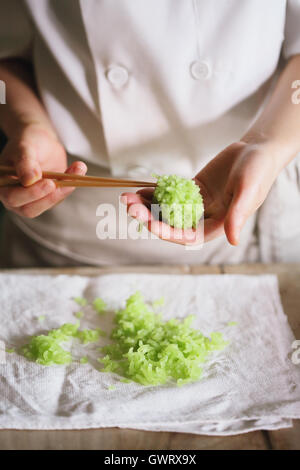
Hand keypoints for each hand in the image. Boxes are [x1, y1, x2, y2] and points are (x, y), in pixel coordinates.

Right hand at [0, 123, 86, 217]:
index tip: (48, 183)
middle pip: (30, 209)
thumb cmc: (27, 141)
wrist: (40, 140)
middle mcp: (15, 197)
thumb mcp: (25, 147)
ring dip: (64, 189)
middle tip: (62, 181)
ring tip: (77, 168)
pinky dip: (70, 184)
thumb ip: (25, 163)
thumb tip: (28, 180)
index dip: (30, 194)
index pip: (13, 198)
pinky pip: (60, 196)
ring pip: (49, 204)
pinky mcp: (49, 197)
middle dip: (49, 196)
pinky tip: (78, 169)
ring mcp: (33, 200)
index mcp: (3, 185)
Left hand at [122, 141, 280, 245]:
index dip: (168, 231)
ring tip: (127, 198)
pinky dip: (155, 192)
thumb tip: (233, 241)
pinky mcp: (192, 189)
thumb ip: (238, 215)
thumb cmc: (258, 171)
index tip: (149, 223)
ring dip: (147, 206)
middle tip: (131, 208)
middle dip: (150, 217)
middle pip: (172, 223)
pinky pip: (170, 193)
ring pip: (167, 209)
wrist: (258, 149)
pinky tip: (138, 189)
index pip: (188, 235)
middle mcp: (204, 217)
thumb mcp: (248, 192)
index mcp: (219, 225)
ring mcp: (196, 203)